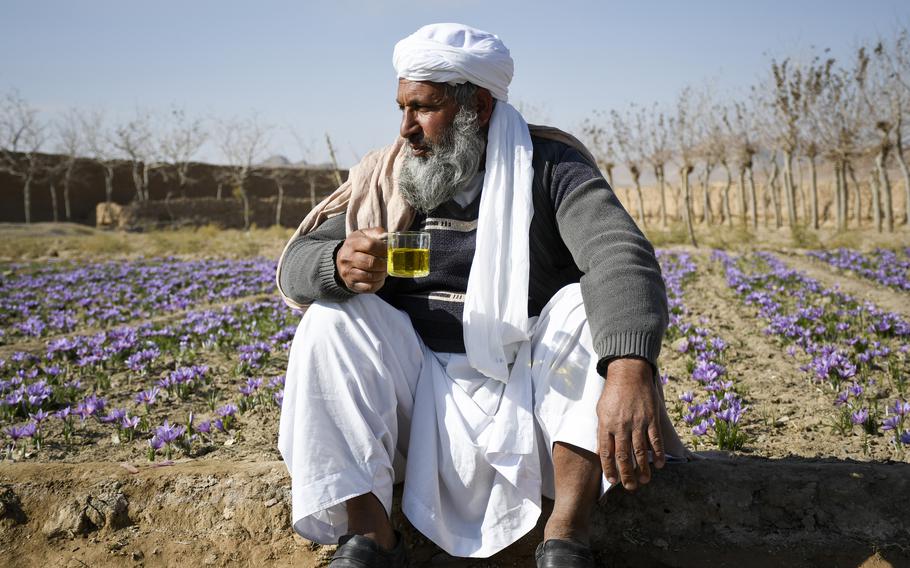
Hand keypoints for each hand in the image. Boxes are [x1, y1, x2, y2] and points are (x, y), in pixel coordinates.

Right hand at [336, 227, 387, 292]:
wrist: (342, 259)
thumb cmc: (358, 246)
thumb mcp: (364, 234)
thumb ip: (377, 233)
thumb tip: (389, 238)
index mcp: (352, 243)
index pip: (371, 245)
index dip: (384, 249)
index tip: (389, 251)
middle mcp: (347, 258)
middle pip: (371, 263)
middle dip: (384, 264)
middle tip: (388, 263)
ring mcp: (348, 273)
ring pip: (371, 276)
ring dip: (382, 274)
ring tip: (384, 270)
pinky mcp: (351, 284)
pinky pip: (369, 287)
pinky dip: (378, 283)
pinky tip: (380, 278)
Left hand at [596, 358, 665, 490]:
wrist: (629, 373)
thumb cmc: (613, 393)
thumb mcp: (601, 411)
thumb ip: (602, 431)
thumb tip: (602, 451)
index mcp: (606, 425)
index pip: (606, 452)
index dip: (609, 468)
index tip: (612, 480)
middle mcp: (621, 426)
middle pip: (624, 456)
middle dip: (627, 474)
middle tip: (631, 487)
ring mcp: (637, 423)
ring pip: (640, 451)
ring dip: (643, 469)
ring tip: (644, 480)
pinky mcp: (651, 419)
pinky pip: (655, 440)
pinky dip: (657, 453)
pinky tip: (659, 464)